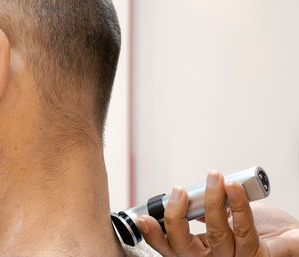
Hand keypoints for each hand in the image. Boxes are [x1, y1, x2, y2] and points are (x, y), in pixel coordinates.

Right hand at [135, 171, 298, 256]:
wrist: (291, 235)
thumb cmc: (257, 226)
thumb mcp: (221, 215)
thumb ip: (201, 210)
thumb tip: (183, 194)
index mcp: (201, 252)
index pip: (170, 248)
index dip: (154, 235)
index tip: (144, 218)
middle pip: (185, 248)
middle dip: (176, 217)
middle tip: (179, 191)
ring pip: (217, 235)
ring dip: (212, 202)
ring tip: (213, 178)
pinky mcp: (261, 256)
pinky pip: (244, 229)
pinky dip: (237, 204)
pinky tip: (232, 186)